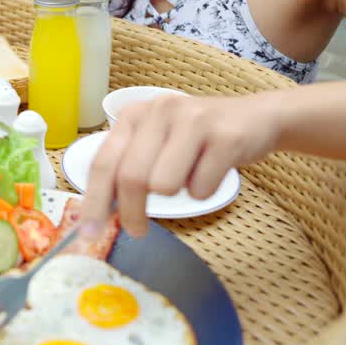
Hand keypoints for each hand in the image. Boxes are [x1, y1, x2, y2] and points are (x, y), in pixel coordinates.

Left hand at [79, 93, 281, 237]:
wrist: (256, 118)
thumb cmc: (197, 139)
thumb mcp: (156, 143)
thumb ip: (127, 169)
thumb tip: (101, 214)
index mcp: (134, 114)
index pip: (103, 162)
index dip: (94, 201)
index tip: (88, 233)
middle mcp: (159, 111)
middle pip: (132, 178)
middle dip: (132, 213)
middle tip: (138, 230)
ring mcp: (194, 120)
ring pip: (165, 186)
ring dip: (177, 193)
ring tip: (191, 174)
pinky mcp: (225, 137)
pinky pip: (200, 189)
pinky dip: (205, 190)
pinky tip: (214, 169)